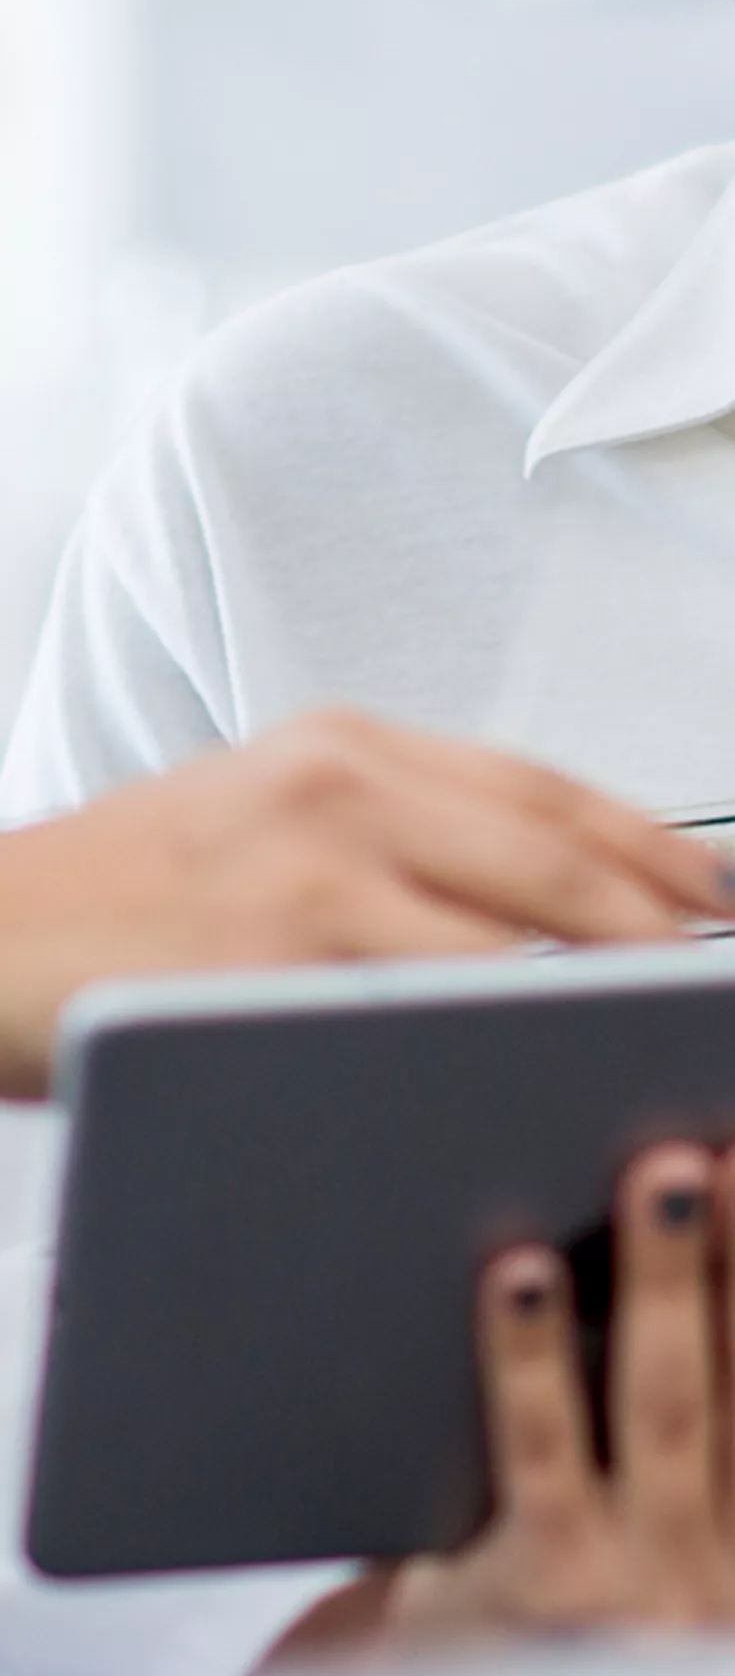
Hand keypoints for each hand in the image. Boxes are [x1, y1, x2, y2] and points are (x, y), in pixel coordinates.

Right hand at [0, 708, 728, 1094]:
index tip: (721, 894)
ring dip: (608, 992)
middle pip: (553, 854)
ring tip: (674, 1035)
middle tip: (730, 969)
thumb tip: (521, 899)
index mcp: (341, 746)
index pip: (541, 785)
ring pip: (508, 938)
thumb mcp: (259, 809)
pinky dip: (499, 1047)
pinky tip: (548, 1080)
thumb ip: (382, 834)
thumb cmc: (115, 892)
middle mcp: (335, 788)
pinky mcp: (264, 972)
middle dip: (665, 919)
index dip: (652, 841)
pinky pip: (417, 1017)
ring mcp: (302, 877)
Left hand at [388, 1141, 734, 1634]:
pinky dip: (535, 1355)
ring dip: (671, 1278)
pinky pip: (542, 1450)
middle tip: (729, 1149)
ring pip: (668, 1403)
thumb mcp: (640, 1516)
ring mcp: (639, 1573)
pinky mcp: (545, 1587)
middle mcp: (718, 1557)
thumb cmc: (551, 1586)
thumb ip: (672, 1410)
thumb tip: (694, 1207)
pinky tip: (520, 1275)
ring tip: (662, 1174)